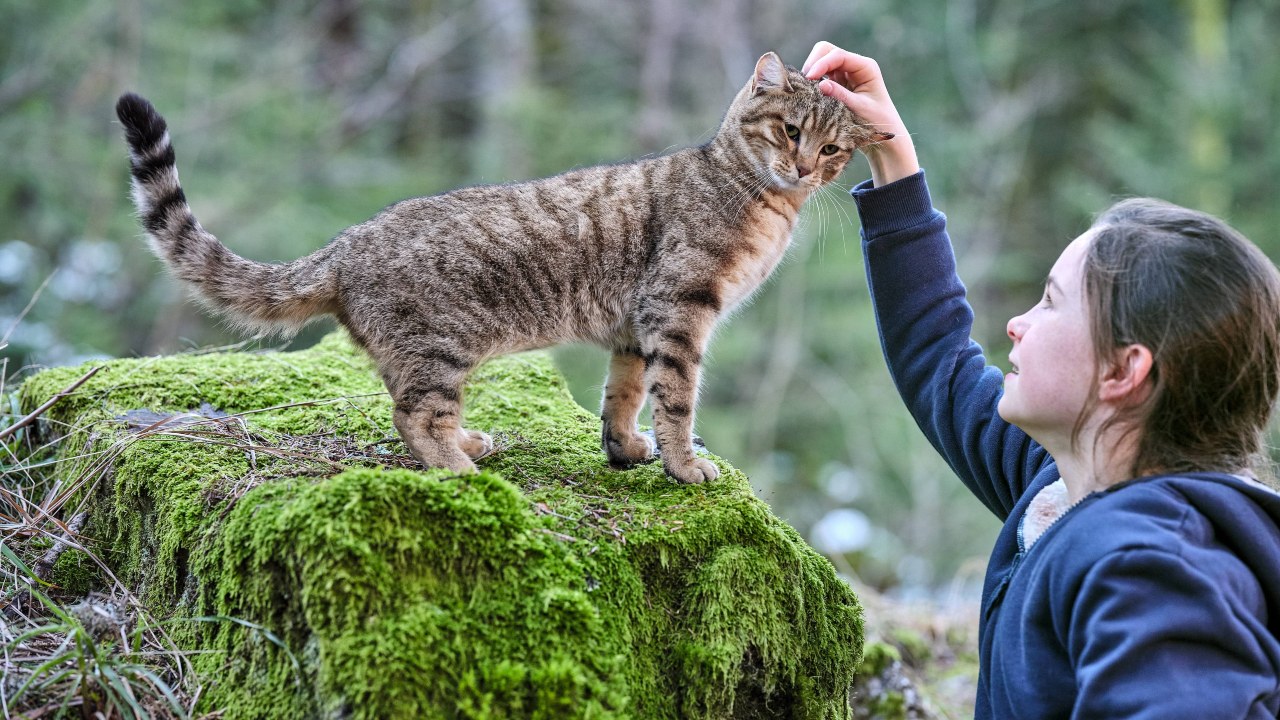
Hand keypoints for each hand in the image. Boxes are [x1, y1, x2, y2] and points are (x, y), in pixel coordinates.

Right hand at [802, 42, 919, 185]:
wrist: (883, 132)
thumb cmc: (876, 120)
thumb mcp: (859, 108)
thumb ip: (840, 95)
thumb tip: (820, 85)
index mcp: (865, 67)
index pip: (838, 55)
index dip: (821, 64)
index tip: (809, 79)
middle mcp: (854, 65)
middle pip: (826, 51)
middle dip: (814, 63)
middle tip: (805, 83)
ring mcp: (844, 73)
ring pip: (820, 61)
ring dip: (812, 73)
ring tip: (806, 90)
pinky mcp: (836, 83)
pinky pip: (820, 76)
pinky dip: (813, 82)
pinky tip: (809, 94)